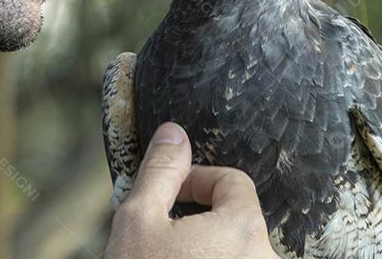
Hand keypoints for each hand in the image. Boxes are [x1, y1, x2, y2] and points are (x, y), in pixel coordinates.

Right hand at [104, 122, 280, 258]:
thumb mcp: (137, 220)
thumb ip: (160, 172)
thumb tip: (174, 134)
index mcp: (243, 229)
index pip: (233, 182)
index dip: (196, 181)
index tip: (169, 197)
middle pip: (237, 221)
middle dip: (200, 221)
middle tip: (161, 239)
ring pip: (236, 254)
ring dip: (207, 252)